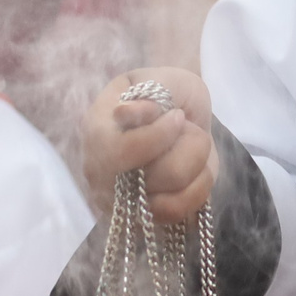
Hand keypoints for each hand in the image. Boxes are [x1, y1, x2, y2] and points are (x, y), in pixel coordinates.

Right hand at [78, 67, 216, 221]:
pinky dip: (199, 187)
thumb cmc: (169, 95)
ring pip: (171, 192)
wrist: (180, 114)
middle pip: (155, 174)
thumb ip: (152, 91)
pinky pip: (176, 212)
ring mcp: (116, 198)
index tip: (178, 114)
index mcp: (96, 127)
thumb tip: (127, 114)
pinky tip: (198, 169)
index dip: (161, 134)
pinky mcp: (139, 216)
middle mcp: (98, 168)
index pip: (122, 150)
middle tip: (188, 127)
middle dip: (189, 145)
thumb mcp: (166, 79)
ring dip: (197, 161)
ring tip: (192, 144)